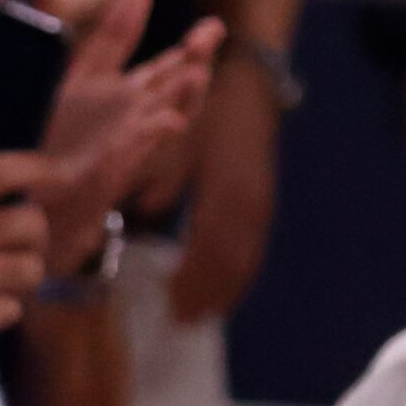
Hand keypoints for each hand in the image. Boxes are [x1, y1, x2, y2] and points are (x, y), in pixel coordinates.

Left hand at [35, 0, 219, 271]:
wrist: (30, 198)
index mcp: (130, 98)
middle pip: (172, 96)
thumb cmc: (61, 139)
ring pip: (158, 127)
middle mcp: (132, 124)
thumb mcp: (84, 79)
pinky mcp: (97, 182)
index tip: (213, 27)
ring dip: (178, 103)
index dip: (193, 49)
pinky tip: (157, 126)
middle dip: (194, 70)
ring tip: (192, 77)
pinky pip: (123, 163)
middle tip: (208, 43)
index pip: (170, 69)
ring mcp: (118, 154)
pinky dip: (140, 144)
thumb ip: (112, 38)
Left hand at [167, 61, 284, 321]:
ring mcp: (260, 199)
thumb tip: (143, 214)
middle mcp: (247, 200)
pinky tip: (225, 288)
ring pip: (245, 257)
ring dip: (224, 288)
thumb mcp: (174, 140)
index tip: (172, 307)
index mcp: (224, 189)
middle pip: (230, 262)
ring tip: (200, 313)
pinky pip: (254, 245)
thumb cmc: (202, 109)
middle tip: (182, 322)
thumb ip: (159, 177)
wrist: (248, 82)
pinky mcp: (263, 197)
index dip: (192, 281)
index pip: (209, 250)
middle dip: (207, 294)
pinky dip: (239, 271)